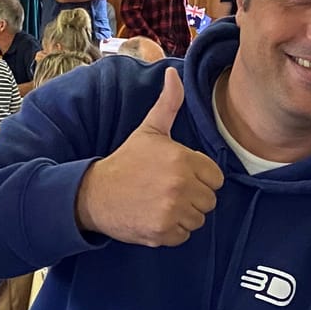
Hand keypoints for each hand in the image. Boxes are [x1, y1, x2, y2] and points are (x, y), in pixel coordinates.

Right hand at [74, 69, 222, 246]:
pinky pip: (184, 236)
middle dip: (193, 197)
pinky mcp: (163, 233)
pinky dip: (172, 232)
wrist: (95, 194)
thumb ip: (168, 104)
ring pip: (198, 219)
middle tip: (167, 191)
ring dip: (183, 215)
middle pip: (209, 201)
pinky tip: (155, 218)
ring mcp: (172, 211)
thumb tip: (173, 73)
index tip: (178, 175)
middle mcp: (180, 186)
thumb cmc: (126, 162)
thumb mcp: (149, 131)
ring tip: (160, 204)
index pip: (216, 178)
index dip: (199, 177)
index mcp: (183, 160)